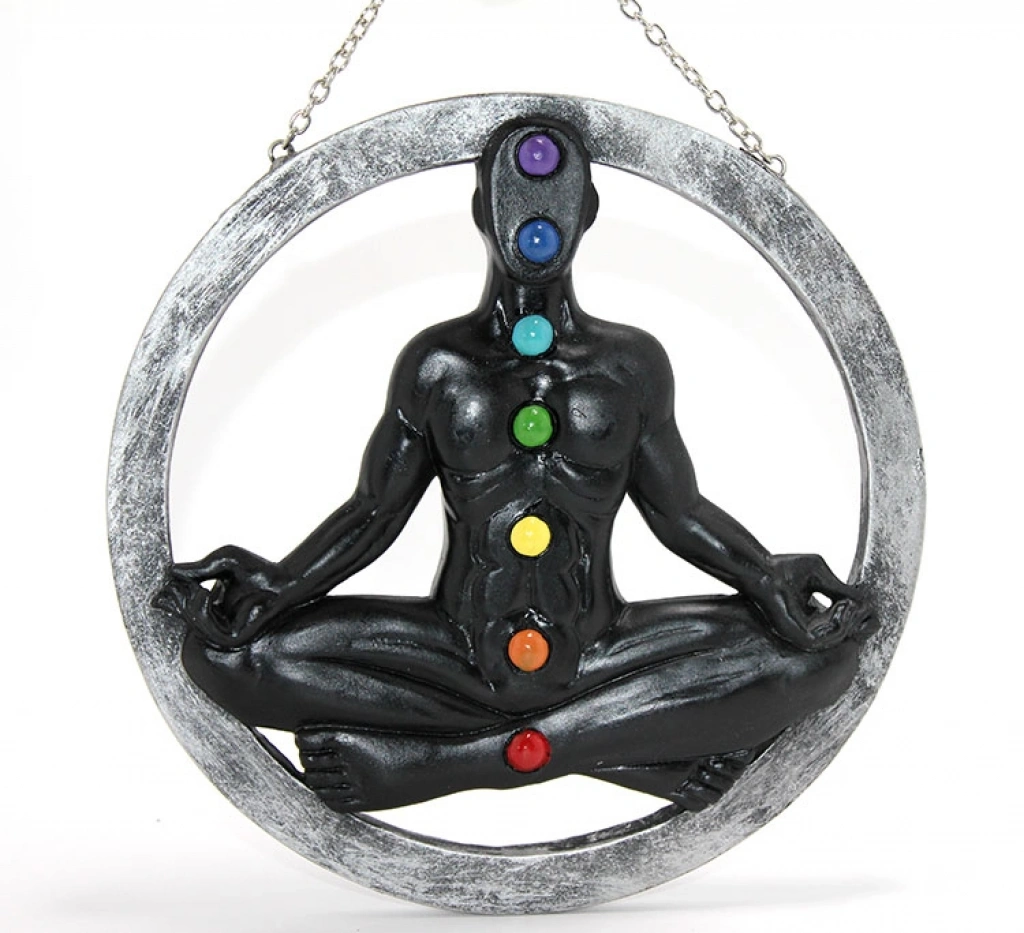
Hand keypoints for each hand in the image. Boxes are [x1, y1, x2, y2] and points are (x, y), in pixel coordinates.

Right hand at [153, 545, 292, 646]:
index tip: (162, 586)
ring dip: (192, 608)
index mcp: (210, 605)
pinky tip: (211, 593)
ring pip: (197, 627)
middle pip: (184, 617)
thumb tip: (171, 572)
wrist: (285, 580)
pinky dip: (210, 612)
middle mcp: (215, 620)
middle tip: (175, 586)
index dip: (168, 598)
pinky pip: (215, 633)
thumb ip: (200, 568)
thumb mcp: (224, 560)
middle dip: (177, 602)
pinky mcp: (237, 638)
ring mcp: (225, 630)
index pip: (181, 605)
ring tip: (199, 589)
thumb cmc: (260, 570)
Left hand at [752, 554, 875, 651]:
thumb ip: (840, 589)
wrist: (761, 570)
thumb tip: (865, 601)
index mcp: (813, 619)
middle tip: (857, 600)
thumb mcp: (820, 576)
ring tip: (847, 600)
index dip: (862, 615)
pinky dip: (841, 620)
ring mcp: (805, 636)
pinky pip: (831, 636)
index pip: (846, 626)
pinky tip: (840, 604)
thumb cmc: (784, 569)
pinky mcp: (801, 637)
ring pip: (842, 635)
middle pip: (849, 634)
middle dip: (859, 616)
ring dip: (851, 616)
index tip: (865, 601)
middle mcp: (810, 631)